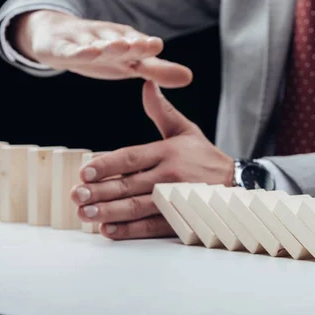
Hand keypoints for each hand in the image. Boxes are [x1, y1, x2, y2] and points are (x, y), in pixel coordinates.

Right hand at [10, 10, 191, 87]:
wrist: (57, 36)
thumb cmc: (104, 52)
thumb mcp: (131, 63)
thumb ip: (158, 71)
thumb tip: (189, 77)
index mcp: (126, 41)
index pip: (138, 44)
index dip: (146, 45)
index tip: (157, 45)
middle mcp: (107, 38)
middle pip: (120, 41)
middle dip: (132, 43)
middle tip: (145, 45)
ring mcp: (83, 41)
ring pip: (95, 43)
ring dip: (106, 45)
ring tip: (117, 47)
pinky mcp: (62, 48)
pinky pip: (69, 50)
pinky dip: (77, 51)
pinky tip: (85, 52)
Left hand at [72, 80, 233, 239]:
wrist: (238, 185)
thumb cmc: (206, 157)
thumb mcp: (186, 131)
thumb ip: (162, 111)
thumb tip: (146, 84)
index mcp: (168, 152)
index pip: (131, 158)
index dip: (106, 165)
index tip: (85, 172)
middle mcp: (169, 176)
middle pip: (128, 184)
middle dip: (100, 191)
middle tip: (76, 195)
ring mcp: (174, 200)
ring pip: (136, 207)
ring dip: (109, 212)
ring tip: (85, 214)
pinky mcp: (179, 219)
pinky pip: (150, 226)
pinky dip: (129, 230)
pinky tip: (109, 230)